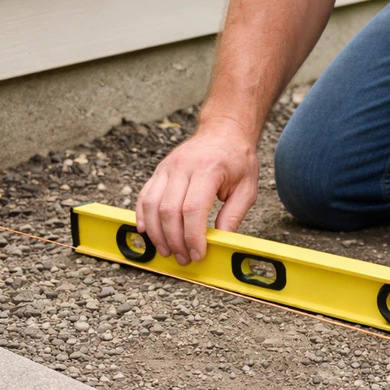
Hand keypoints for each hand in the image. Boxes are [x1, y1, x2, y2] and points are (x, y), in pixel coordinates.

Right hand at [136, 124, 258, 264]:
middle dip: (174, 240)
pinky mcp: (159, 170)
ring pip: (151, 204)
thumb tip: (221, 243)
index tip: (198, 253)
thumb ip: (233, 216)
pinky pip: (144, 196)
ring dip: (157, 233)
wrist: (224, 131)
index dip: (193, 236)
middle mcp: (183, 166)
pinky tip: (148, 233)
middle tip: (183, 258)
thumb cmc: (237, 160)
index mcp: (208, 169)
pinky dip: (142, 216)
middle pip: (169, 210)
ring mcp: (168, 167)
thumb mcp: (247, 189)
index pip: (193, 208)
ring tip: (167, 251)